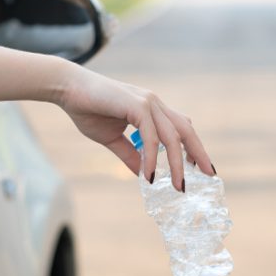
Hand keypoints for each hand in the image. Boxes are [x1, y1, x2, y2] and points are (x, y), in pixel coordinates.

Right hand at [57, 65, 214, 190]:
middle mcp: (155, 104)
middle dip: (198, 154)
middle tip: (208, 176)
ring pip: (172, 136)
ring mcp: (147, 102)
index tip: (201, 168)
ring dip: (176, 164)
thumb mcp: (112, 139)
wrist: (67, 89)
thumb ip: (130, 155)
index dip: (193, 148)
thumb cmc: (87, 109)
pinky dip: (152, 157)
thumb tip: (143, 175)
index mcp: (152, 110)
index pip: (181, 129)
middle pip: (186, 131)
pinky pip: (151, 136)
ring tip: (178, 186)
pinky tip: (148, 175)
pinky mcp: (136, 105)